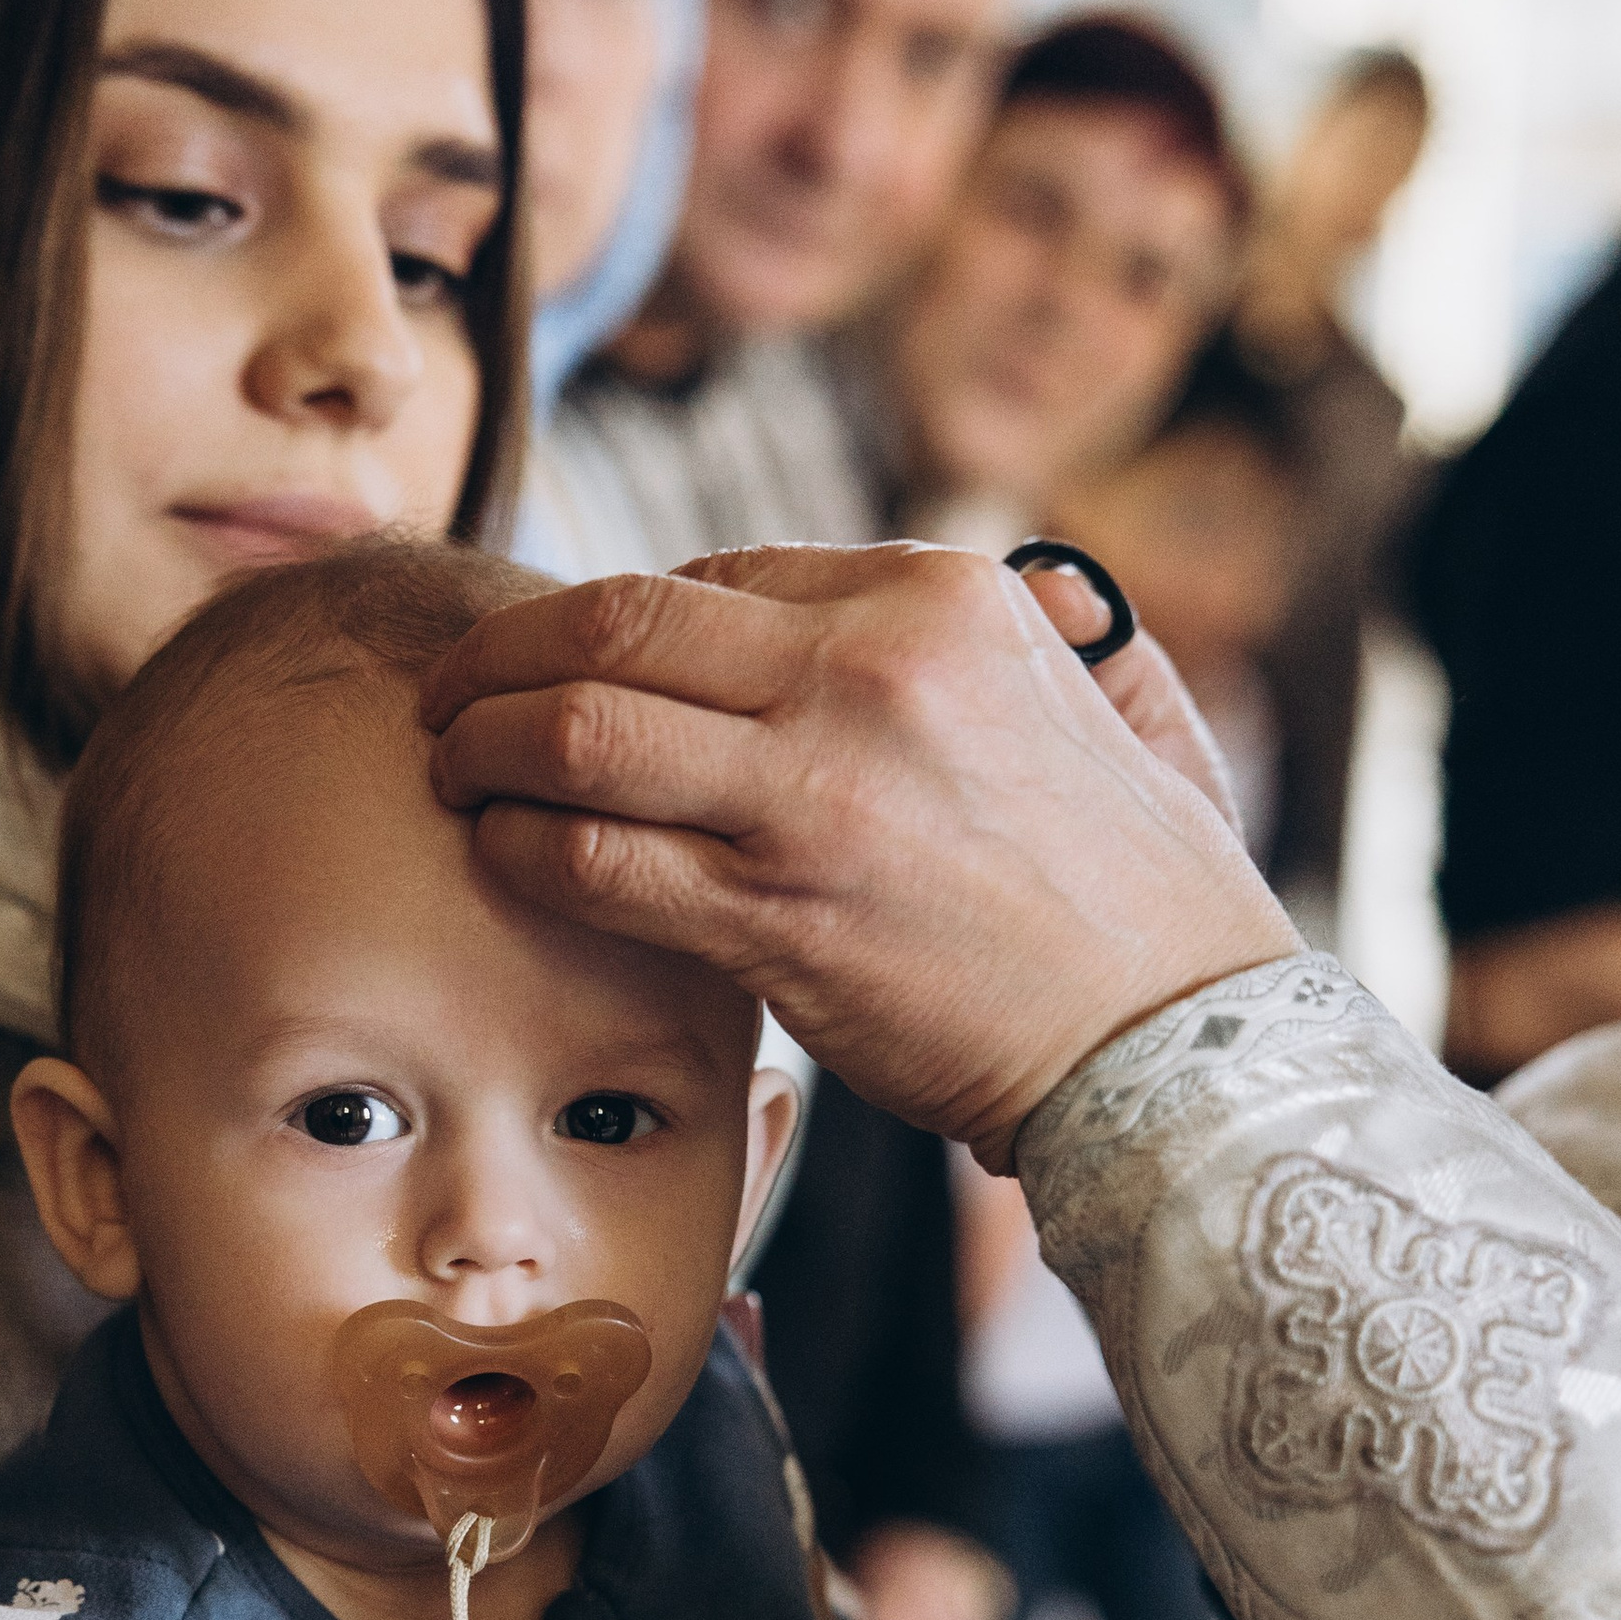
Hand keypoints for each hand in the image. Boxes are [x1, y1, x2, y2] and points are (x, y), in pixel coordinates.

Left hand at [424, 546, 1294, 1166]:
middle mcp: (867, 671)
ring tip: (451, 767)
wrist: (1170, 1043)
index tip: (575, 664)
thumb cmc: (1144, 891)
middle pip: (616, 623)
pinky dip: (515, 846)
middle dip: (502, 652)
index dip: (620, 623)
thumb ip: (1029, 629)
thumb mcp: (1110, 702)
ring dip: (482, 744)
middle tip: (451, 691)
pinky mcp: (773, 916)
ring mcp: (813, 793)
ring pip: (576, 729)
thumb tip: (988, 588)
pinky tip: (498, 852)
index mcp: (939, 600)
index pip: (714, 577)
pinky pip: (588, 857)